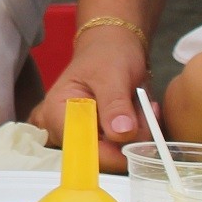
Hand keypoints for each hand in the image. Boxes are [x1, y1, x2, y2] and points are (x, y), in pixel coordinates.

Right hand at [29, 23, 146, 168]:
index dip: (113, 151)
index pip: (82, 149)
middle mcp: (65, 130)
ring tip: (142, 104)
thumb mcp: (112, 74)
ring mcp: (83, 135)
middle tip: (144, 108)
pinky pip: (123, 147)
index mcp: (57, 113)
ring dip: (139, 132)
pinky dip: (139, 132)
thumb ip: (115, 104)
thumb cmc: (107, 54)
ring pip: (117, 153)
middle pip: (102, 156)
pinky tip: (140, 111)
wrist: (115, 45)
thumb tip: (122, 133)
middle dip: (131, 136)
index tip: (140, 133)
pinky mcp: (99, 137)